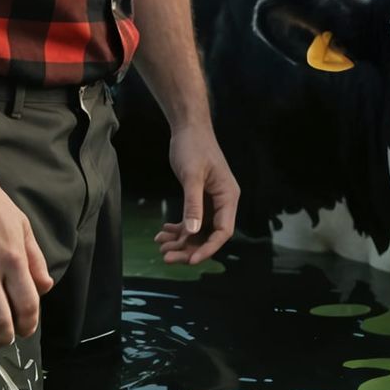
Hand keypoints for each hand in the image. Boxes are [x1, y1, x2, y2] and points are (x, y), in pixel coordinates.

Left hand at [154, 122, 239, 265]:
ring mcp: (211, 202)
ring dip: (181, 241)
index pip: (223, 231)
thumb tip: (192, 232)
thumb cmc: (194, 147)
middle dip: (189, 248)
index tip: (190, 260)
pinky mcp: (200, 199)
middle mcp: (223, 203)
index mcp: (228, 197)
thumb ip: (193, 204)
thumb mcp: (192, 176)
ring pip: (199, 231)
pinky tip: (163, 231)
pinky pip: (191, 221)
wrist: (189, 128)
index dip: (208, 248)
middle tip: (166, 257)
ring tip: (160, 245)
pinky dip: (178, 228)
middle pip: (209, 235)